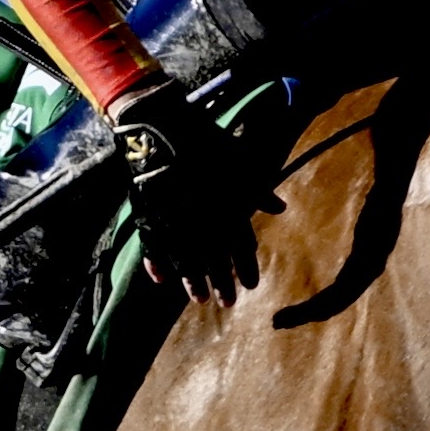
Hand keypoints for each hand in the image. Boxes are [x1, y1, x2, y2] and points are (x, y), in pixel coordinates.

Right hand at [110, 81, 264, 304]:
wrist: (161, 126)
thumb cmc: (205, 142)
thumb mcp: (238, 163)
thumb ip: (257, 191)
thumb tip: (280, 208)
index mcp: (225, 203)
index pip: (240, 244)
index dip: (246, 267)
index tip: (252, 285)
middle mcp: (201, 215)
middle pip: (214, 258)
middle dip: (223, 282)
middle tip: (228, 303)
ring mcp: (173, 216)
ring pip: (185, 258)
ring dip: (193, 281)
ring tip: (199, 299)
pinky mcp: (149, 213)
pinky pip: (153, 245)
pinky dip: (157, 263)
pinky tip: (161, 280)